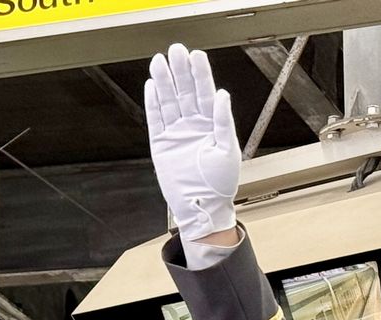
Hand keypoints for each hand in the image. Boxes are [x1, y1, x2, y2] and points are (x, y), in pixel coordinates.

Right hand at [144, 43, 239, 240]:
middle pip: (184, 92)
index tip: (195, 55)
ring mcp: (176, 134)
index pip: (205, 92)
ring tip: (158, 62)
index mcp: (212, 124)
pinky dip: (153, 104)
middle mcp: (193, 125)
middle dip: (179, 71)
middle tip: (174, 51)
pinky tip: (151, 86)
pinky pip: (155, 121)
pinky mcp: (161, 146)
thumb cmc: (220, 183)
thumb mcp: (228, 151)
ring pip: (168, 102)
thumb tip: (221, 95)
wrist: (202, 207)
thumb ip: (223, 122)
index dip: (200, 74)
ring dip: (164, 82)